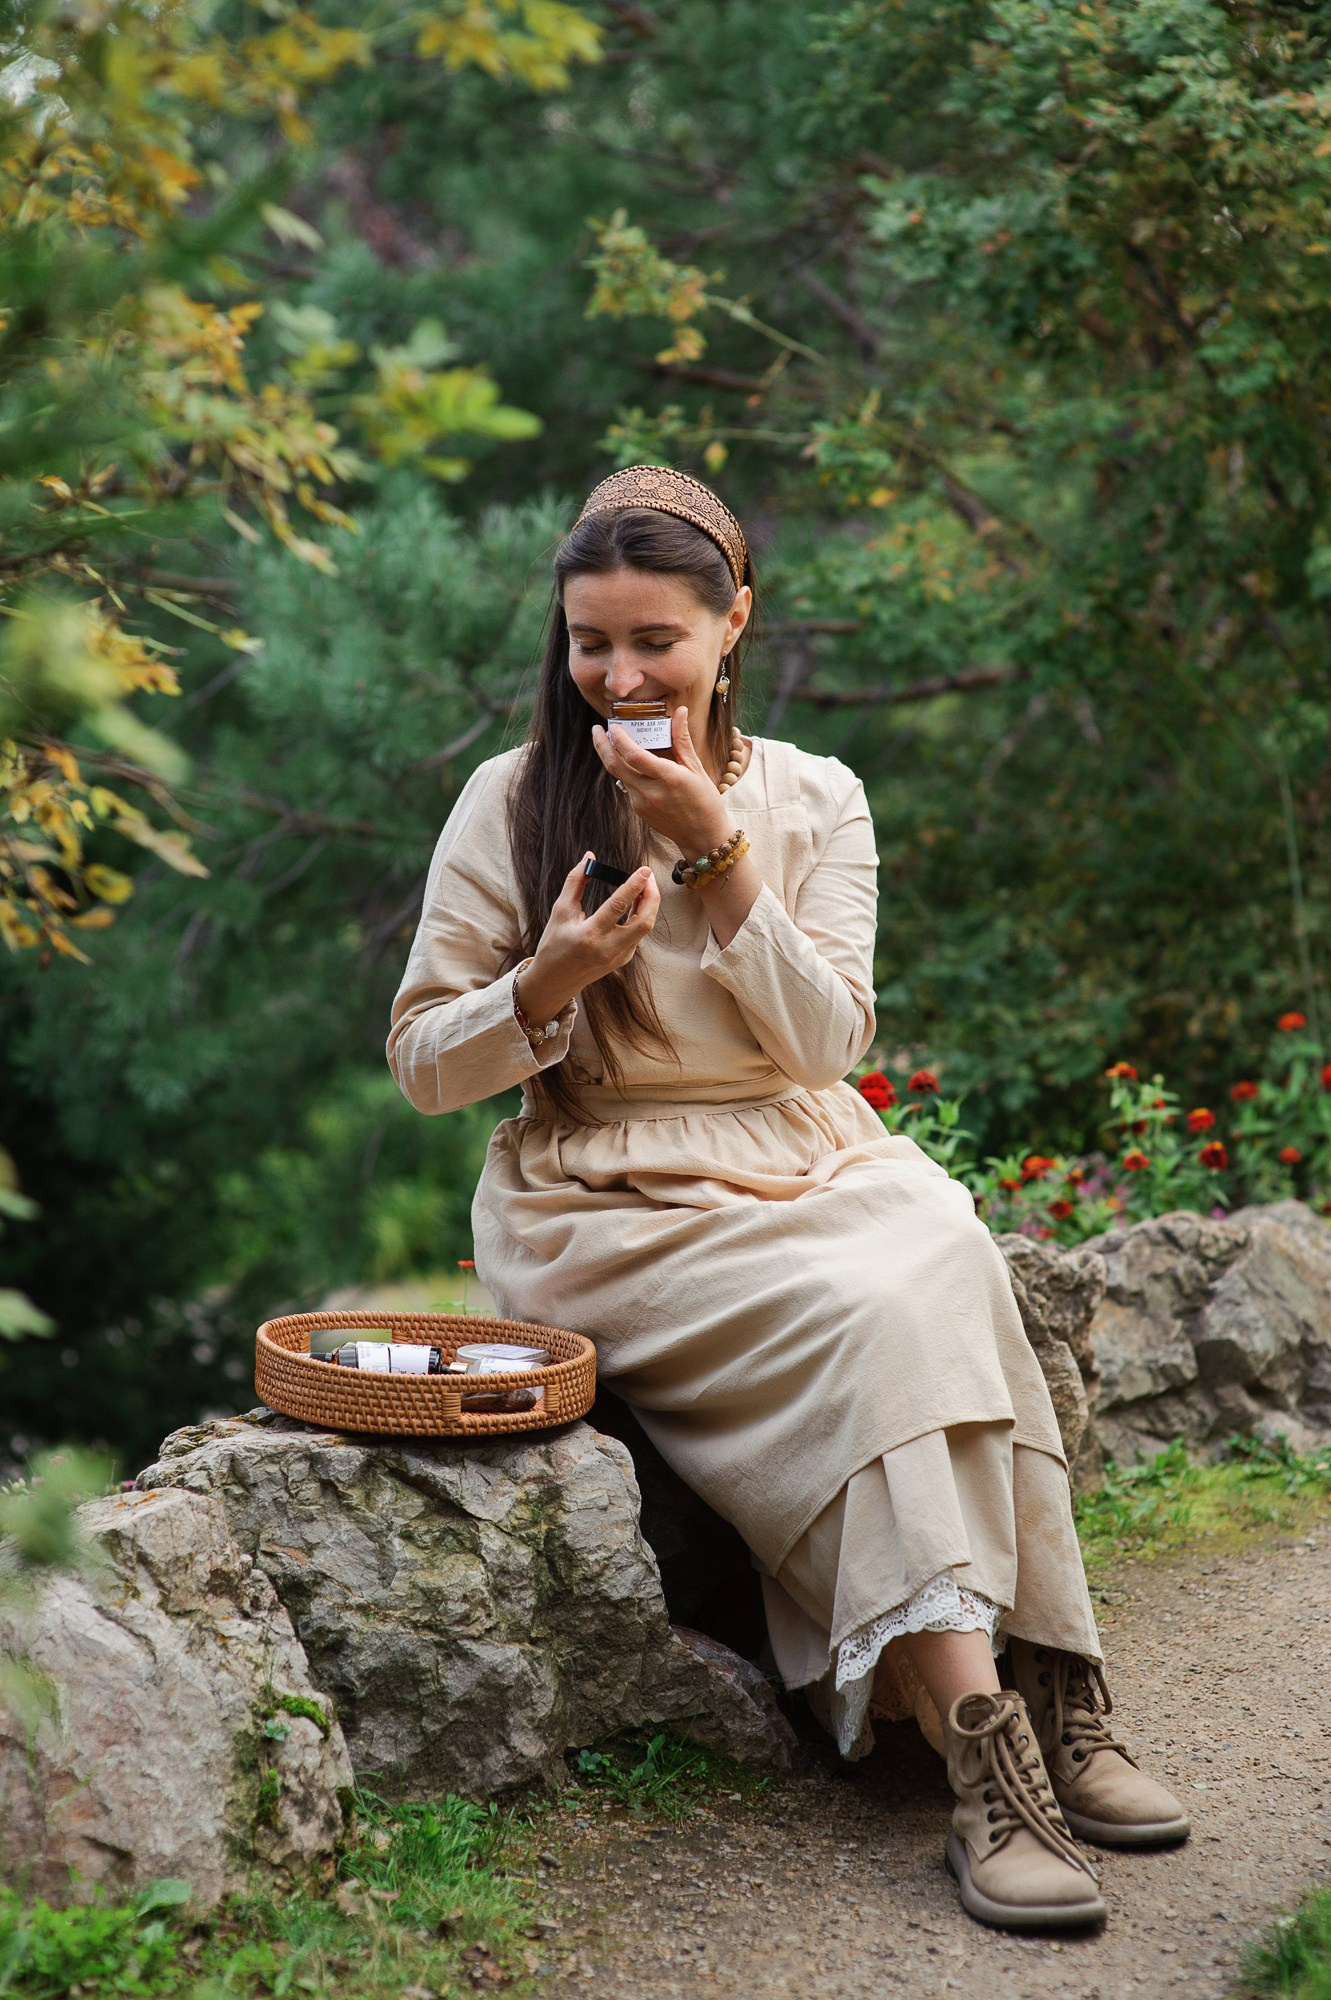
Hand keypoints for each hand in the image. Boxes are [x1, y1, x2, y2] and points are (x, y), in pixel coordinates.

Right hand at [515, 851, 660, 1024]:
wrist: (554, 980)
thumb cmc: (554, 944)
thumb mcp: (559, 911)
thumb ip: (575, 882)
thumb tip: (589, 857)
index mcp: (589, 935)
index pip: (618, 906)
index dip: (634, 886)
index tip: (645, 870)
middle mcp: (608, 948)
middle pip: (644, 921)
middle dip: (652, 896)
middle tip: (648, 876)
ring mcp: (618, 957)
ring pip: (645, 928)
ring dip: (649, 905)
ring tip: (644, 885)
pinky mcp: (623, 960)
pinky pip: (638, 934)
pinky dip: (641, 916)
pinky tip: (637, 903)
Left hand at [591, 707, 733, 858]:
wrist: (702, 836)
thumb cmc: (705, 800)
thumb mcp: (697, 768)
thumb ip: (682, 739)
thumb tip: (679, 711)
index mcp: (668, 778)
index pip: (634, 755)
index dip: (619, 739)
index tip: (613, 726)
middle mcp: (651, 792)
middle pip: (615, 766)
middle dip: (601, 745)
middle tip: (596, 729)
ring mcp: (642, 804)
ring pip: (619, 776)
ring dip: (612, 758)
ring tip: (611, 741)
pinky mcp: (638, 811)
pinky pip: (627, 786)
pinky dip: (626, 772)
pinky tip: (631, 763)